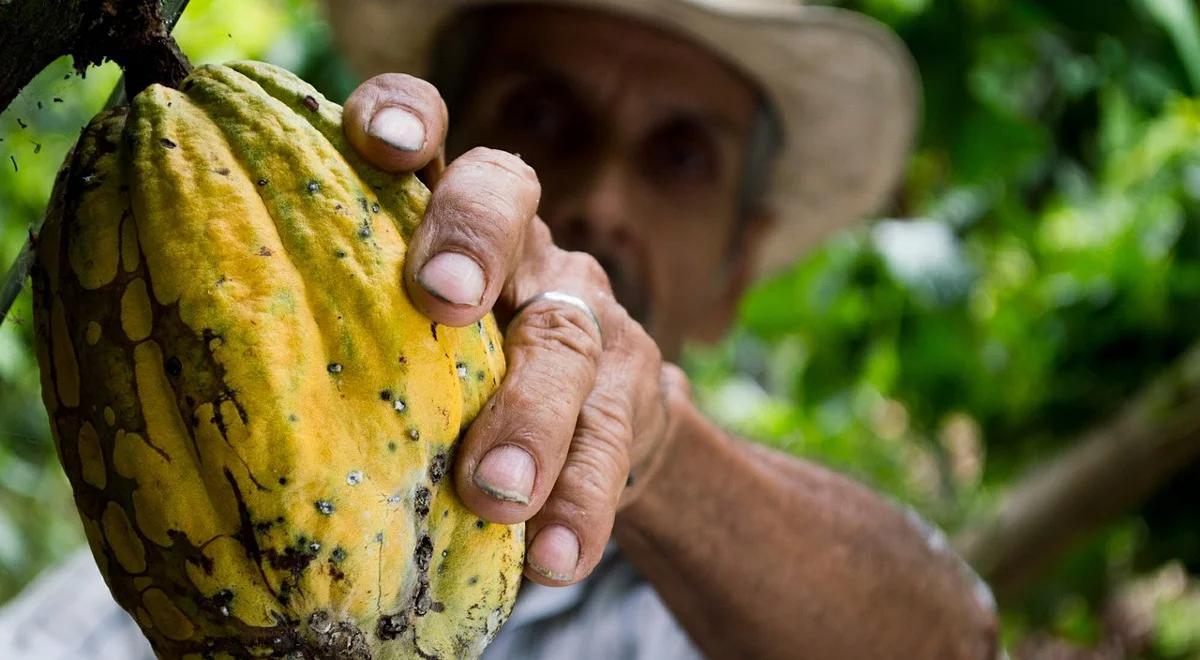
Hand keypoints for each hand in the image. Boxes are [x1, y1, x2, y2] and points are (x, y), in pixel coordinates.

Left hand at [344, 74, 687, 585]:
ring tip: (495, 492)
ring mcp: (584, 312)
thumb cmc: (454, 382)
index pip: (430, 133)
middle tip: (441, 298)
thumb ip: (347, 334)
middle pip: (507, 200)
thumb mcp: (401, 342)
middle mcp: (521, 245)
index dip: (406, 116)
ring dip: (531, 416)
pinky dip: (581, 501)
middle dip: (472, 239)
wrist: (591, 430)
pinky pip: (612, 439)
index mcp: (446, 218)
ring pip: (566, 339)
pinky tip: (554, 556)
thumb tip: (211, 389)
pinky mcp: (632, 389)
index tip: (378, 142)